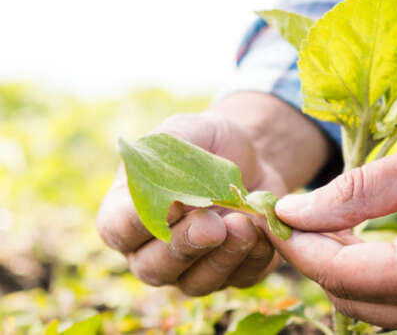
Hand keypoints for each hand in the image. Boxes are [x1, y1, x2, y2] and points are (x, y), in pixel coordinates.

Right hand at [97, 111, 285, 295]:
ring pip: (196, 282)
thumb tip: (167, 197)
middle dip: (184, 245)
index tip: (171, 203)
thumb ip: (165, 155)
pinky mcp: (233, 271)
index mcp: (130, 211)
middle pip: (153, 268)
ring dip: (220, 257)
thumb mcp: (185, 131)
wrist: (251, 155)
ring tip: (243, 224)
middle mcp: (154, 247)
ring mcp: (192, 265)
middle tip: (211, 224)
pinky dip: (252, 257)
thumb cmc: (207, 142)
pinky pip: (239, 278)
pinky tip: (262, 229)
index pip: (118, 229)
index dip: (138, 223)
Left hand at [271, 128, 396, 333]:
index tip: (274, 216)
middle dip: (314, 258)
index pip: (338, 274)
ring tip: (326, 224)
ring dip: (340, 269)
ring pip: (374, 309)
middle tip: (296, 216)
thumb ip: (356, 192)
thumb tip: (294, 211)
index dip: (297, 245)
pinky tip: (363, 242)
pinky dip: (371, 279)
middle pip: (351, 299)